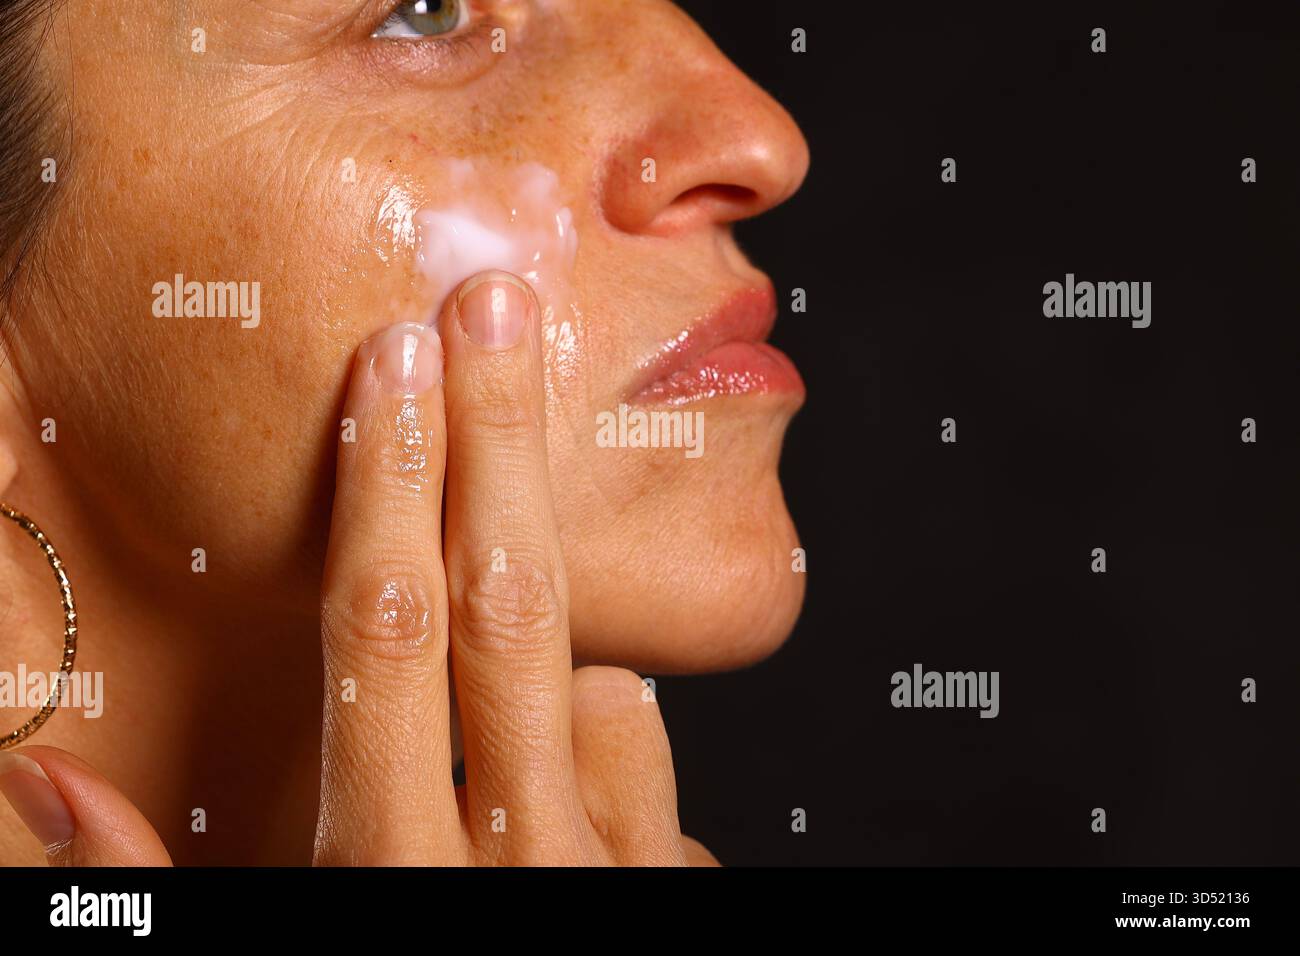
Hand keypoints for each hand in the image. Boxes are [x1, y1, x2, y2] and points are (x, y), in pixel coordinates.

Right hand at [0, 270, 715, 866]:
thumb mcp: (267, 946)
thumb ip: (166, 887)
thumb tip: (50, 781)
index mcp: (386, 868)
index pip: (388, 634)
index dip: (388, 485)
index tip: (396, 361)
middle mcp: (511, 858)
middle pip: (505, 608)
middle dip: (492, 443)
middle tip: (492, 306)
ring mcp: (611, 875)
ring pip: (594, 679)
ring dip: (552, 595)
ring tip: (516, 526)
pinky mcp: (673, 890)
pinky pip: (649, 761)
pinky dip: (612, 718)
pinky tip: (584, 714)